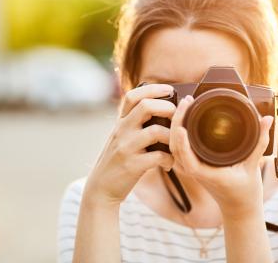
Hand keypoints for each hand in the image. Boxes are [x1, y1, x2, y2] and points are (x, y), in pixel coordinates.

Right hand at [84, 84, 175, 207]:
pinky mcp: (132, 165)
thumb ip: (135, 123)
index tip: (169, 89)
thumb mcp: (121, 137)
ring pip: (155, 131)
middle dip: (167, 108)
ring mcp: (126, 147)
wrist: (100, 188)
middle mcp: (121, 131)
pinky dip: (169, 159)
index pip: (133, 96)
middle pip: (146, 107)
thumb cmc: (118, 160)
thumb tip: (162, 109)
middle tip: (177, 117)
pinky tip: (168, 164)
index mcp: (120, 122)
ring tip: (175, 146)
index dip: (153, 89)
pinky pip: (158, 156)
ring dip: (171, 137)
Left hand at [169, 95, 273, 217]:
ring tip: (186, 105)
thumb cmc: (245, 192)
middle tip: (187, 101)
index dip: (182, 144)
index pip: (187, 159)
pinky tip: (184, 117)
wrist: (239, 208)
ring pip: (175, 146)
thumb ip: (260, 142)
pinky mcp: (193, 163)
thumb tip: (267, 120)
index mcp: (206, 173)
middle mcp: (195, 170)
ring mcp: (192, 167)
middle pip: (176, 147)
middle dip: (177, 122)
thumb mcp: (253, 166)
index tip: (181, 127)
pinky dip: (179, 132)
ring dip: (176, 125)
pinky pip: (180, 147)